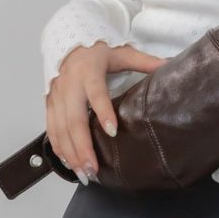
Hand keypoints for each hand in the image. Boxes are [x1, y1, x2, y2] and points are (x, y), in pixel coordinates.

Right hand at [44, 40, 168, 184]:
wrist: (69, 44)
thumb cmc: (99, 51)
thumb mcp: (122, 53)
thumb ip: (144, 61)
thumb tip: (169, 66)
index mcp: (90, 70)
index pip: (96, 93)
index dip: (103, 112)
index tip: (112, 132)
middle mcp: (70, 84)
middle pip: (73, 119)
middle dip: (82, 146)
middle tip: (93, 168)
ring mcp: (57, 95)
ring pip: (59, 128)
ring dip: (70, 152)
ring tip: (83, 173)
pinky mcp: (49, 102)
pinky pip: (51, 128)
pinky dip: (58, 147)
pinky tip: (68, 162)